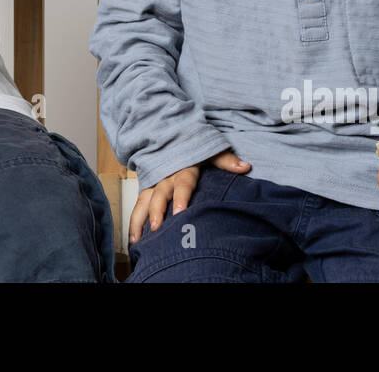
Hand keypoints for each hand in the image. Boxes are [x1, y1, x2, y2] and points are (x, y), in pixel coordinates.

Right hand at [128, 150, 249, 244]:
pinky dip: (134, 222)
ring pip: (144, 200)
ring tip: (137, 240)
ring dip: (139, 220)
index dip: (181, 197)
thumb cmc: (195, 149)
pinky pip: (138, 206)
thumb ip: (226, 160)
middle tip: (156, 228)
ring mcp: (154, 183)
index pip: (183, 183)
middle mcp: (166, 176)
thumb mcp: (211, 151)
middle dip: (156, 211)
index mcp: (183, 168)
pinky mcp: (147, 190)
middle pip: (159, 194)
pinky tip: (134, 240)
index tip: (179, 212)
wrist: (174, 138)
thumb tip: (245, 166)